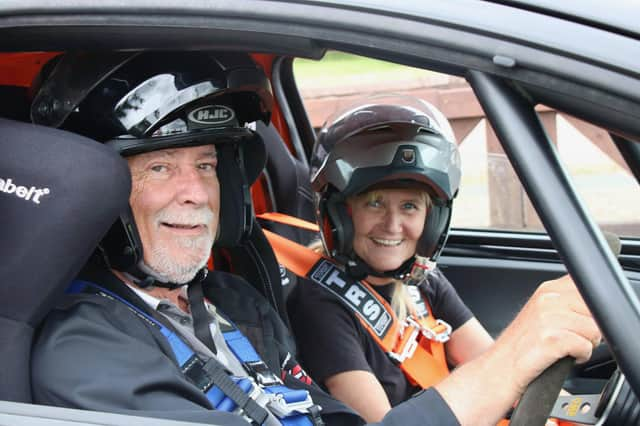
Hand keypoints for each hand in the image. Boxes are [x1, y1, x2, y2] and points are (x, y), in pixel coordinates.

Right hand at [435, 275, 600, 425]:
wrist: (496, 369)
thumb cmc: (520, 347)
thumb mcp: (541, 314)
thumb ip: (566, 303)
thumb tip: (595, 305)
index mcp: (547, 290)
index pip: (589, 288)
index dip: (592, 308)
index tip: (581, 319)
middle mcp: (547, 299)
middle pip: (596, 310)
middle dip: (591, 327)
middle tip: (571, 337)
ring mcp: (547, 318)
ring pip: (594, 329)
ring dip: (587, 344)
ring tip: (566, 348)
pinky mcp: (550, 339)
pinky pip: (586, 346)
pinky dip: (580, 356)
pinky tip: (563, 357)